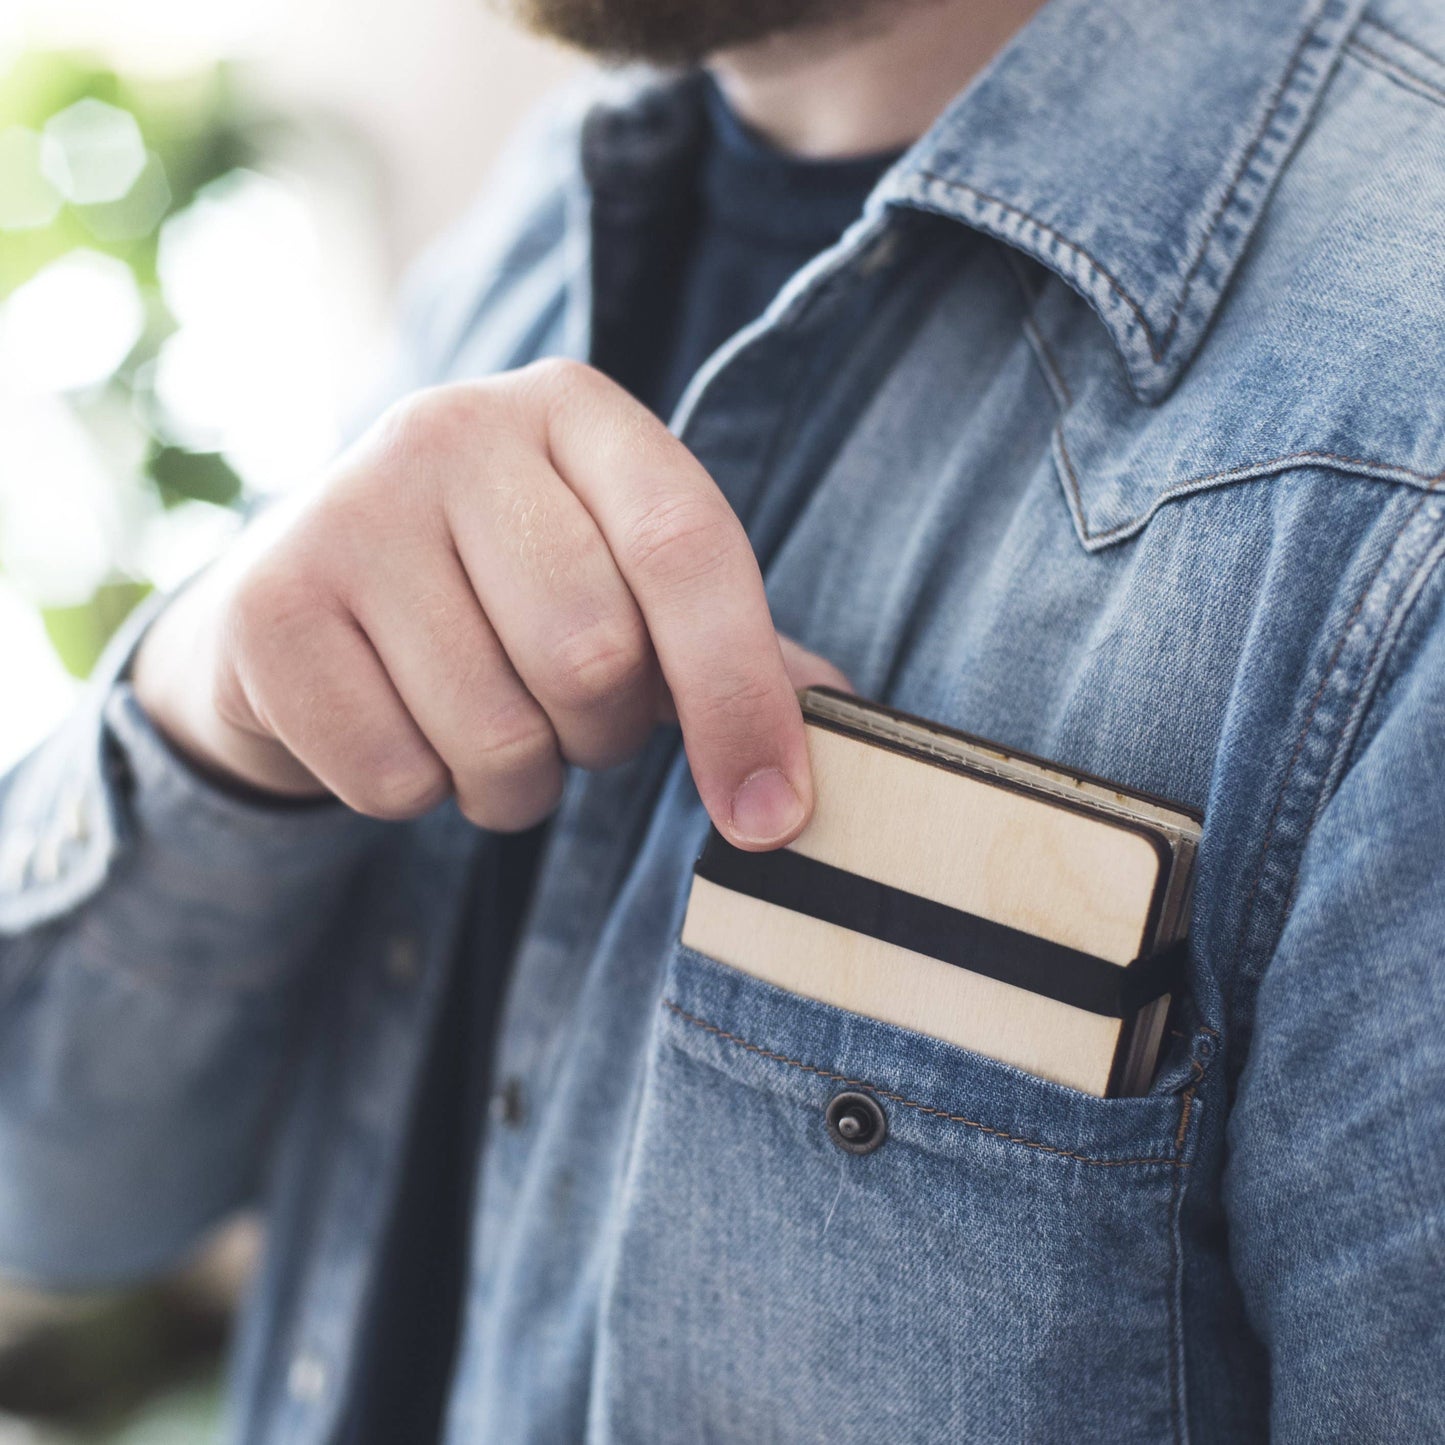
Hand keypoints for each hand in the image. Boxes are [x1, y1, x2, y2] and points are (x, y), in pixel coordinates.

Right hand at [132, 360, 850, 849]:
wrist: (311, 590)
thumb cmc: (502, 590)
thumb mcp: (619, 579)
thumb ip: (727, 641)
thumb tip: (841, 715)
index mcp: (573, 411)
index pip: (686, 551)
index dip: (741, 697)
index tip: (770, 815)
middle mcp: (453, 430)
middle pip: (591, 657)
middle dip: (599, 733)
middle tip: (566, 714)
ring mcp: (346, 510)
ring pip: (495, 736)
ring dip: (513, 780)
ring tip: (482, 720)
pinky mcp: (268, 607)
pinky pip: (394, 777)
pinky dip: (417, 792)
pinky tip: (399, 725)